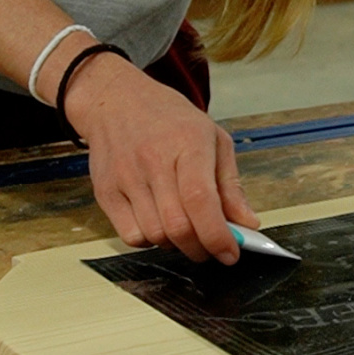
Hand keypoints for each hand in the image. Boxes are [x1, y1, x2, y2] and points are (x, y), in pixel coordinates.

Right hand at [63, 53, 258, 262]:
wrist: (115, 101)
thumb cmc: (169, 119)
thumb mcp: (213, 139)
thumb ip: (231, 185)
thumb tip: (248, 223)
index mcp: (187, 143)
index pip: (201, 199)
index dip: (218, 235)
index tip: (231, 253)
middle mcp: (153, 161)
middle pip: (178, 226)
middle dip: (201, 248)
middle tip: (212, 247)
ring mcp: (125, 178)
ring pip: (155, 236)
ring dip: (177, 245)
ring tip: (186, 228)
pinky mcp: (105, 192)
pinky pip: (130, 236)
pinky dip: (150, 241)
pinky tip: (159, 223)